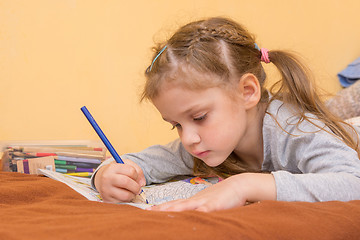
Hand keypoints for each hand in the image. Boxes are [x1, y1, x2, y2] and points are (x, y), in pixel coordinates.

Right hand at [94, 159, 145, 202]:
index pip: (131, 171)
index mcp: (112, 168)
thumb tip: (142, 183)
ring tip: (130, 191)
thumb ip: (137, 170)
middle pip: (127, 182)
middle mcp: (107, 178)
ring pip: (126, 195)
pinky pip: (122, 202)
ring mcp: (106, 190)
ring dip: (132, 195)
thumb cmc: (116, 172)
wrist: (101, 180)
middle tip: (138, 188)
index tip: (136, 177)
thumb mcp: (125, 164)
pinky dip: (127, 200)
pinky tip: (124, 195)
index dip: (137, 175)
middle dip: (136, 187)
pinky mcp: (107, 200)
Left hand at [148, 173, 275, 211]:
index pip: (175, 204)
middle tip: (147, 213)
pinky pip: (202, 211)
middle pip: (175, 205)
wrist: (238, 185)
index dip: (162, 208)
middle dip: (161, 209)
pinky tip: (187, 217)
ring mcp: (204, 203)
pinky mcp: (214, 206)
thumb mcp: (209, 202)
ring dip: (172, 210)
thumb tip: (191, 214)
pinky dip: (194, 214)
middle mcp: (196, 201)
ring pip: (185, 207)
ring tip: (159, 213)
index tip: (149, 211)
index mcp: (194, 200)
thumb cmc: (225, 195)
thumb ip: (200, 208)